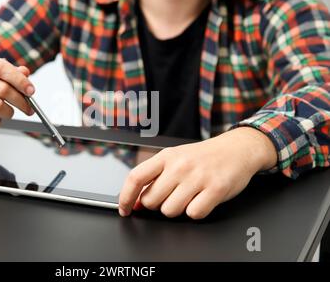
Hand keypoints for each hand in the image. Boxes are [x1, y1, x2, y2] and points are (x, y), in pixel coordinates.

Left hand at [119, 127, 276, 218]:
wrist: (237, 148)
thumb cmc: (203, 157)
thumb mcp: (175, 158)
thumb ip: (155, 177)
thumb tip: (135, 201)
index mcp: (166, 156)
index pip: (135, 178)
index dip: (125, 197)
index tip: (125, 209)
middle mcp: (179, 166)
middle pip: (151, 201)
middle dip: (157, 205)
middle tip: (170, 196)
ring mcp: (198, 177)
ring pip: (170, 210)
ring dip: (177, 209)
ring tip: (188, 196)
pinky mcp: (216, 189)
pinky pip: (194, 214)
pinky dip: (196, 211)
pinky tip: (202, 199)